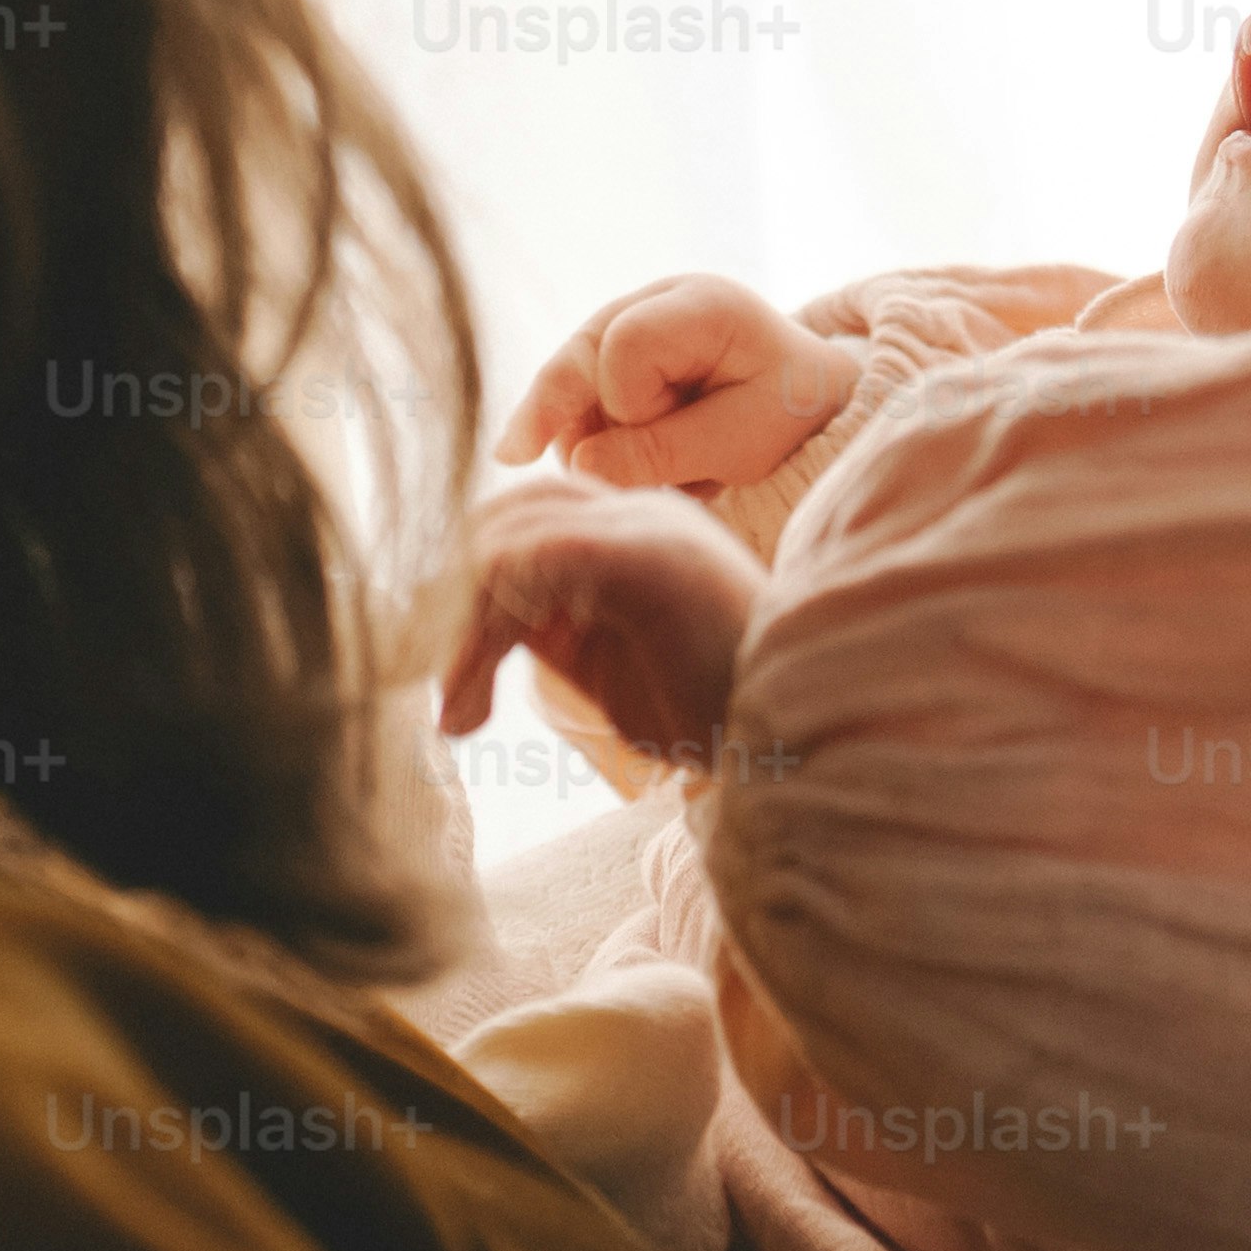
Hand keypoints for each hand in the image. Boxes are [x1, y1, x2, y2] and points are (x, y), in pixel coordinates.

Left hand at [436, 475, 763, 771]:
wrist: (806, 738)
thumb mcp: (611, 670)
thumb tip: (471, 624)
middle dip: (449, 606)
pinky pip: (529, 566)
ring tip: (458, 719)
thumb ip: (553, 632)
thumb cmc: (717, 713)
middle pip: (501, 518)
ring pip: (503, 545)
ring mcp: (642, 525)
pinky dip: (483, 636)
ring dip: (459, 636)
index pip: (522, 519)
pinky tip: (477, 704)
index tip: (446, 673)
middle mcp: (637, 512)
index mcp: (637, 530)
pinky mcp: (642, 555)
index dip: (466, 586)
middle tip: (444, 701)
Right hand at [495, 276, 862, 496]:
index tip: (685, 442)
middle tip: (640, 467)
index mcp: (703, 304)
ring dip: (592, 438)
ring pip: (564, 383)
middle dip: (590, 426)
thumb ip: (661, 452)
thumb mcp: (740, 444)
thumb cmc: (786, 417)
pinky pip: (570, 399)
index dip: (633, 407)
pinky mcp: (611, 350)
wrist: (807, 402)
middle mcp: (655, 298)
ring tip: (659, 463)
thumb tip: (579, 464)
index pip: (624, 346)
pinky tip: (631, 458)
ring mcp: (628, 320)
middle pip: (577, 358)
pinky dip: (593, 438)